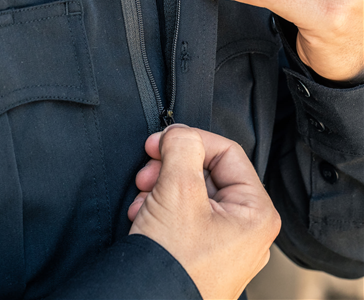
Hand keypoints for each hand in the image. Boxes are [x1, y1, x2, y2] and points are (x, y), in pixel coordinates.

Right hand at [128, 124, 280, 299]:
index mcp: (254, 211)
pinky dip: (160, 206)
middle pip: (205, 170)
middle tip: (147, 171)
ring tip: (143, 199)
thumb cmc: (174, 265)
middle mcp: (244, 227)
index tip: (160, 140)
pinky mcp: (201, 250)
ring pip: (190, 190)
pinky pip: (183, 213)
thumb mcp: (178, 193)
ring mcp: (223, 240)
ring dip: (160, 186)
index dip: (190, 139)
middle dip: (170, 167)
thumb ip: (182, 149)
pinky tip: (143, 214)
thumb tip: (179, 132)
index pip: (226, 151)